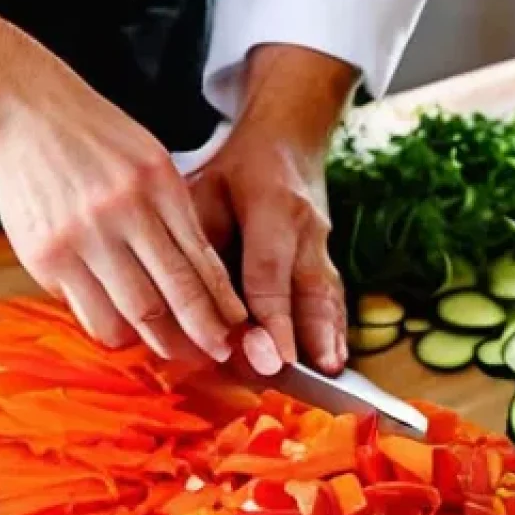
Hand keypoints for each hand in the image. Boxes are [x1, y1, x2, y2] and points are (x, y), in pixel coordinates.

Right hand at [0, 50, 246, 362]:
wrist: (20, 110)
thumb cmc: (96, 139)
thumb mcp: (153, 163)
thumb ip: (178, 218)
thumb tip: (209, 286)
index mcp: (157, 185)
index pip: (199, 264)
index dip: (220, 306)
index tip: (235, 331)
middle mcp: (121, 212)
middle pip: (169, 298)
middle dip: (198, 335)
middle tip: (214, 353)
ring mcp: (80, 237)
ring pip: (129, 315)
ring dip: (155, 340)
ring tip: (172, 347)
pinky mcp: (45, 256)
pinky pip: (87, 312)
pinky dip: (112, 326)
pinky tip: (125, 326)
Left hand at [188, 44, 357, 375]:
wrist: (290, 138)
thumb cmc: (235, 170)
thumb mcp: (204, 192)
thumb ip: (198, 246)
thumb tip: (179, 304)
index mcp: (273, 207)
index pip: (269, 274)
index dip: (271, 319)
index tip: (272, 357)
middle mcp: (306, 229)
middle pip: (306, 292)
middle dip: (303, 338)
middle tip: (293, 376)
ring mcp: (324, 245)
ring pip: (328, 297)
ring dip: (328, 339)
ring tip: (330, 375)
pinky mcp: (329, 259)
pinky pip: (335, 298)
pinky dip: (335, 331)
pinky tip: (335, 362)